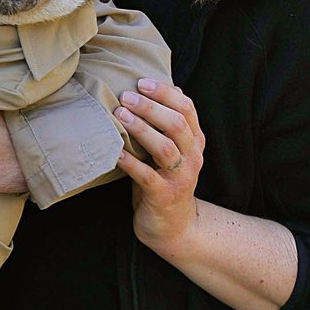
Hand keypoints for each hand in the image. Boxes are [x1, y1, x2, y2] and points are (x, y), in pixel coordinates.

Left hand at [114, 77, 205, 256]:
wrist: (173, 227)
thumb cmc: (164, 180)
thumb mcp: (171, 150)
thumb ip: (168, 123)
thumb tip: (163, 87)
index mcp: (195, 141)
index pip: (187, 109)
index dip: (165, 93)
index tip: (141, 82)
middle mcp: (192, 157)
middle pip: (176, 125)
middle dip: (150, 107)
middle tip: (125, 97)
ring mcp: (180, 178)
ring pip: (165, 148)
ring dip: (141, 130)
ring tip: (119, 116)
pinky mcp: (164, 196)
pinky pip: (147, 176)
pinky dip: (130, 162)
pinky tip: (115, 152)